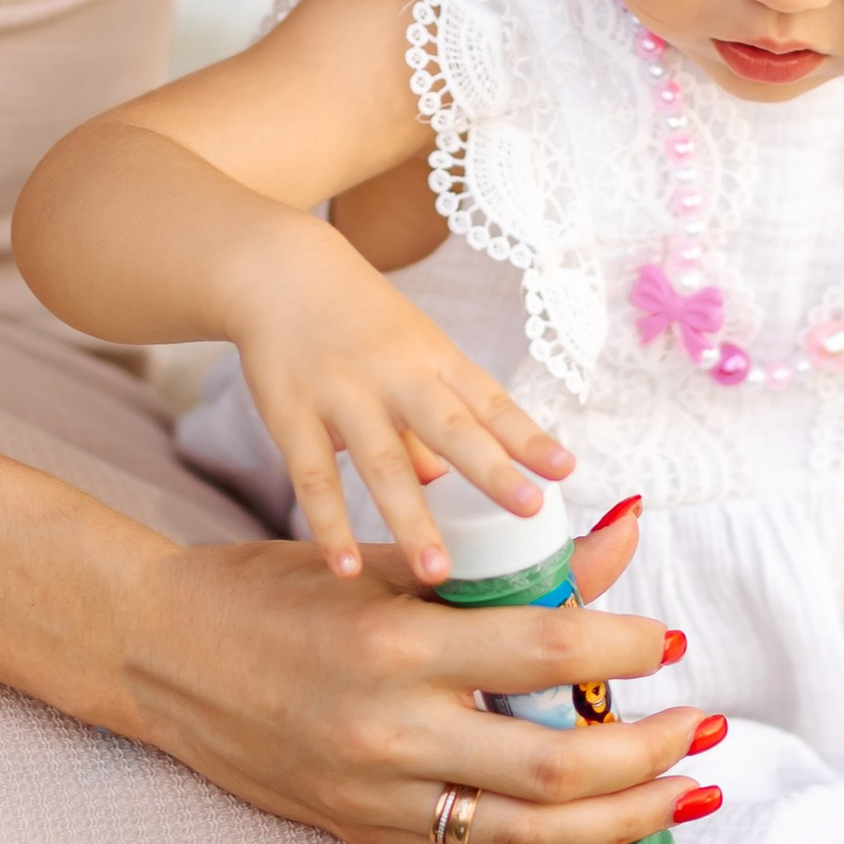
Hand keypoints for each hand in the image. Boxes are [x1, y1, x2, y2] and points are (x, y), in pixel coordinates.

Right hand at [101, 503, 715, 843]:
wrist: (158, 656)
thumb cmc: (272, 590)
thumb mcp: (388, 562)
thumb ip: (507, 565)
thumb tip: (621, 532)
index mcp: (397, 640)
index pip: (544, 649)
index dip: (626, 646)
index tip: (672, 641)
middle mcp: (390, 729)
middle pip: (555, 770)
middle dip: (652, 755)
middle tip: (709, 727)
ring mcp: (377, 797)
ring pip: (530, 841)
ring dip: (630, 826)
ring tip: (693, 796)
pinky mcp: (366, 836)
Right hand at [231, 217, 573, 574]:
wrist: (277, 272)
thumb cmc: (359, 323)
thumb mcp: (410, 356)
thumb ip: (429, 423)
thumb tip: (448, 483)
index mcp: (435, 360)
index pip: (490, 401)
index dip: (528, 436)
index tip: (566, 469)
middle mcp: (395, 375)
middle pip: (450, 426)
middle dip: (491, 469)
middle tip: (527, 510)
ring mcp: (342, 394)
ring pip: (383, 463)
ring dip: (411, 520)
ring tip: (437, 571)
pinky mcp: (291, 415)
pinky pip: (314, 478)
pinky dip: (330, 526)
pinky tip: (346, 567)